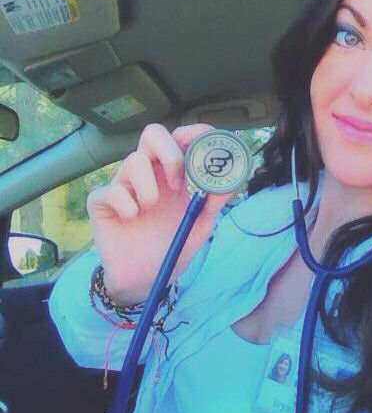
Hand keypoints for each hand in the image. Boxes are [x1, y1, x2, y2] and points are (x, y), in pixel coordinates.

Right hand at [87, 123, 234, 304]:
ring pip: (134, 161)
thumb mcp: (200, 224)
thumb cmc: (171, 246)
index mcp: (172, 174)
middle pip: (153, 134)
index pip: (180, 138)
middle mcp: (148, 174)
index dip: (193, 133)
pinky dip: (127, 206)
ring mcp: (123, 185)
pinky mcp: (101, 202)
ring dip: (149, 189)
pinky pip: (111, 190)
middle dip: (170, 154)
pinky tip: (131, 220)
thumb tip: (230, 179)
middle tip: (179, 184)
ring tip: (151, 210)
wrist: (145, 279)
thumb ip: (214, 201)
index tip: (205, 145)